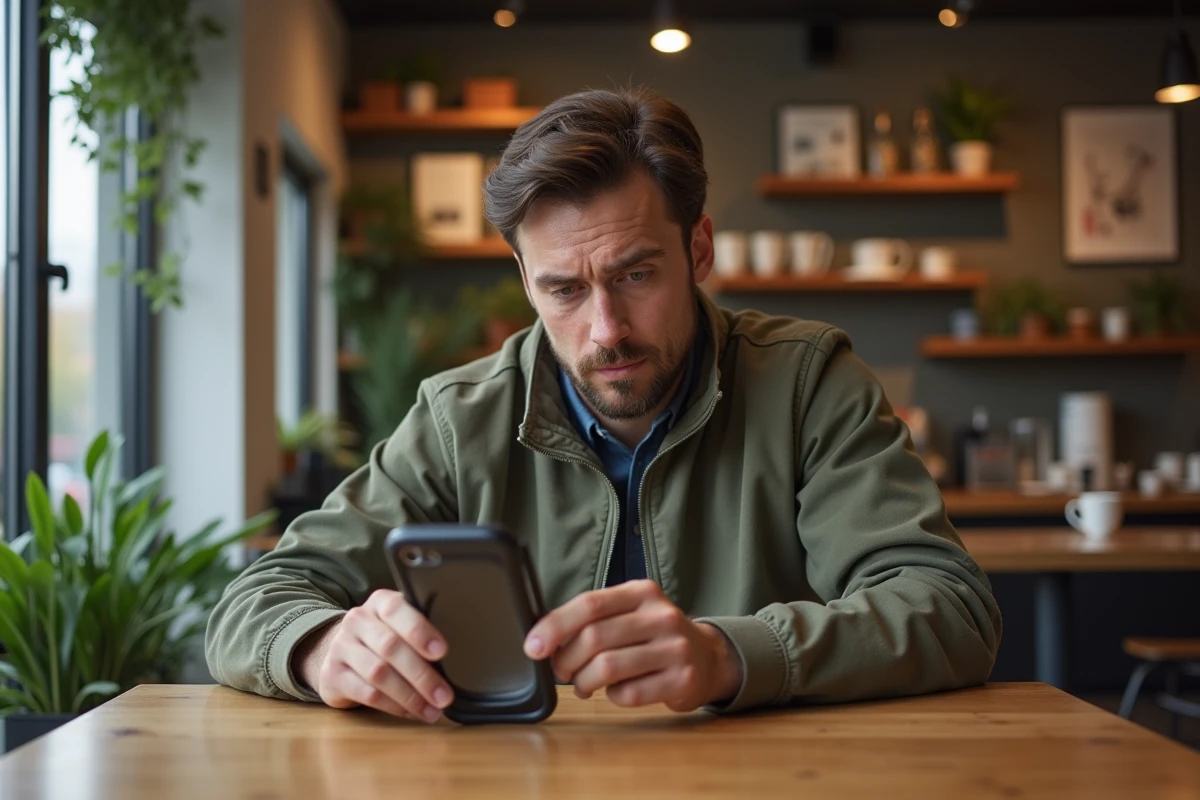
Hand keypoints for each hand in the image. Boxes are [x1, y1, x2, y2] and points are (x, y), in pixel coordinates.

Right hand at [294, 589, 454, 722]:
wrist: (335, 651)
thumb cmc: (382, 637)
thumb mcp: (399, 624)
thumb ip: (421, 631)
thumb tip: (459, 656)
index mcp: (380, 602)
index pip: (397, 610)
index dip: (420, 631)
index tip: (442, 651)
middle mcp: (357, 620)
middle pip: (391, 647)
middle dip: (422, 675)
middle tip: (445, 695)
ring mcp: (341, 647)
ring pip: (379, 673)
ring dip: (410, 696)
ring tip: (432, 710)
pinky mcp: (332, 675)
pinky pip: (366, 693)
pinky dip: (393, 706)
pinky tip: (411, 712)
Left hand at [523, 580, 742, 711]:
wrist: (707, 657)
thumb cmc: (653, 636)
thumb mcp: (629, 613)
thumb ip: (592, 618)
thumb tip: (541, 638)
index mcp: (642, 592)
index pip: (589, 604)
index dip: (555, 626)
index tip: (533, 647)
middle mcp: (661, 616)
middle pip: (595, 638)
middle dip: (566, 660)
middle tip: (560, 671)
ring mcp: (675, 648)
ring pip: (608, 668)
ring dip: (584, 682)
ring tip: (583, 685)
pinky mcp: (682, 680)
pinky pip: (629, 693)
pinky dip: (612, 696)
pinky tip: (616, 690)